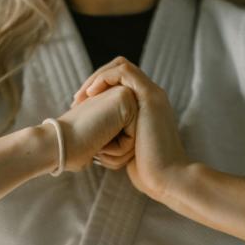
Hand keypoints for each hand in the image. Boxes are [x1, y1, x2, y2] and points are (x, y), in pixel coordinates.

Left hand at [71, 56, 190, 199]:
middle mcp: (152, 96)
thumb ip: (118, 137)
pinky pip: (123, 72)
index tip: (81, 105)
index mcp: (147, 107)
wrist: (166, 177)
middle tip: (77, 99)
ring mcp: (153, 94)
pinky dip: (104, 78)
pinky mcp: (150, 96)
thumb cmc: (147, 170)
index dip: (98, 88)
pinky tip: (91, 94)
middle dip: (95, 80)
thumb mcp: (127, 148)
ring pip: (121, 66)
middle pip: (120, 70)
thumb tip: (99, 140)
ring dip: (97, 77)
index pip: (121, 83)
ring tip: (81, 96)